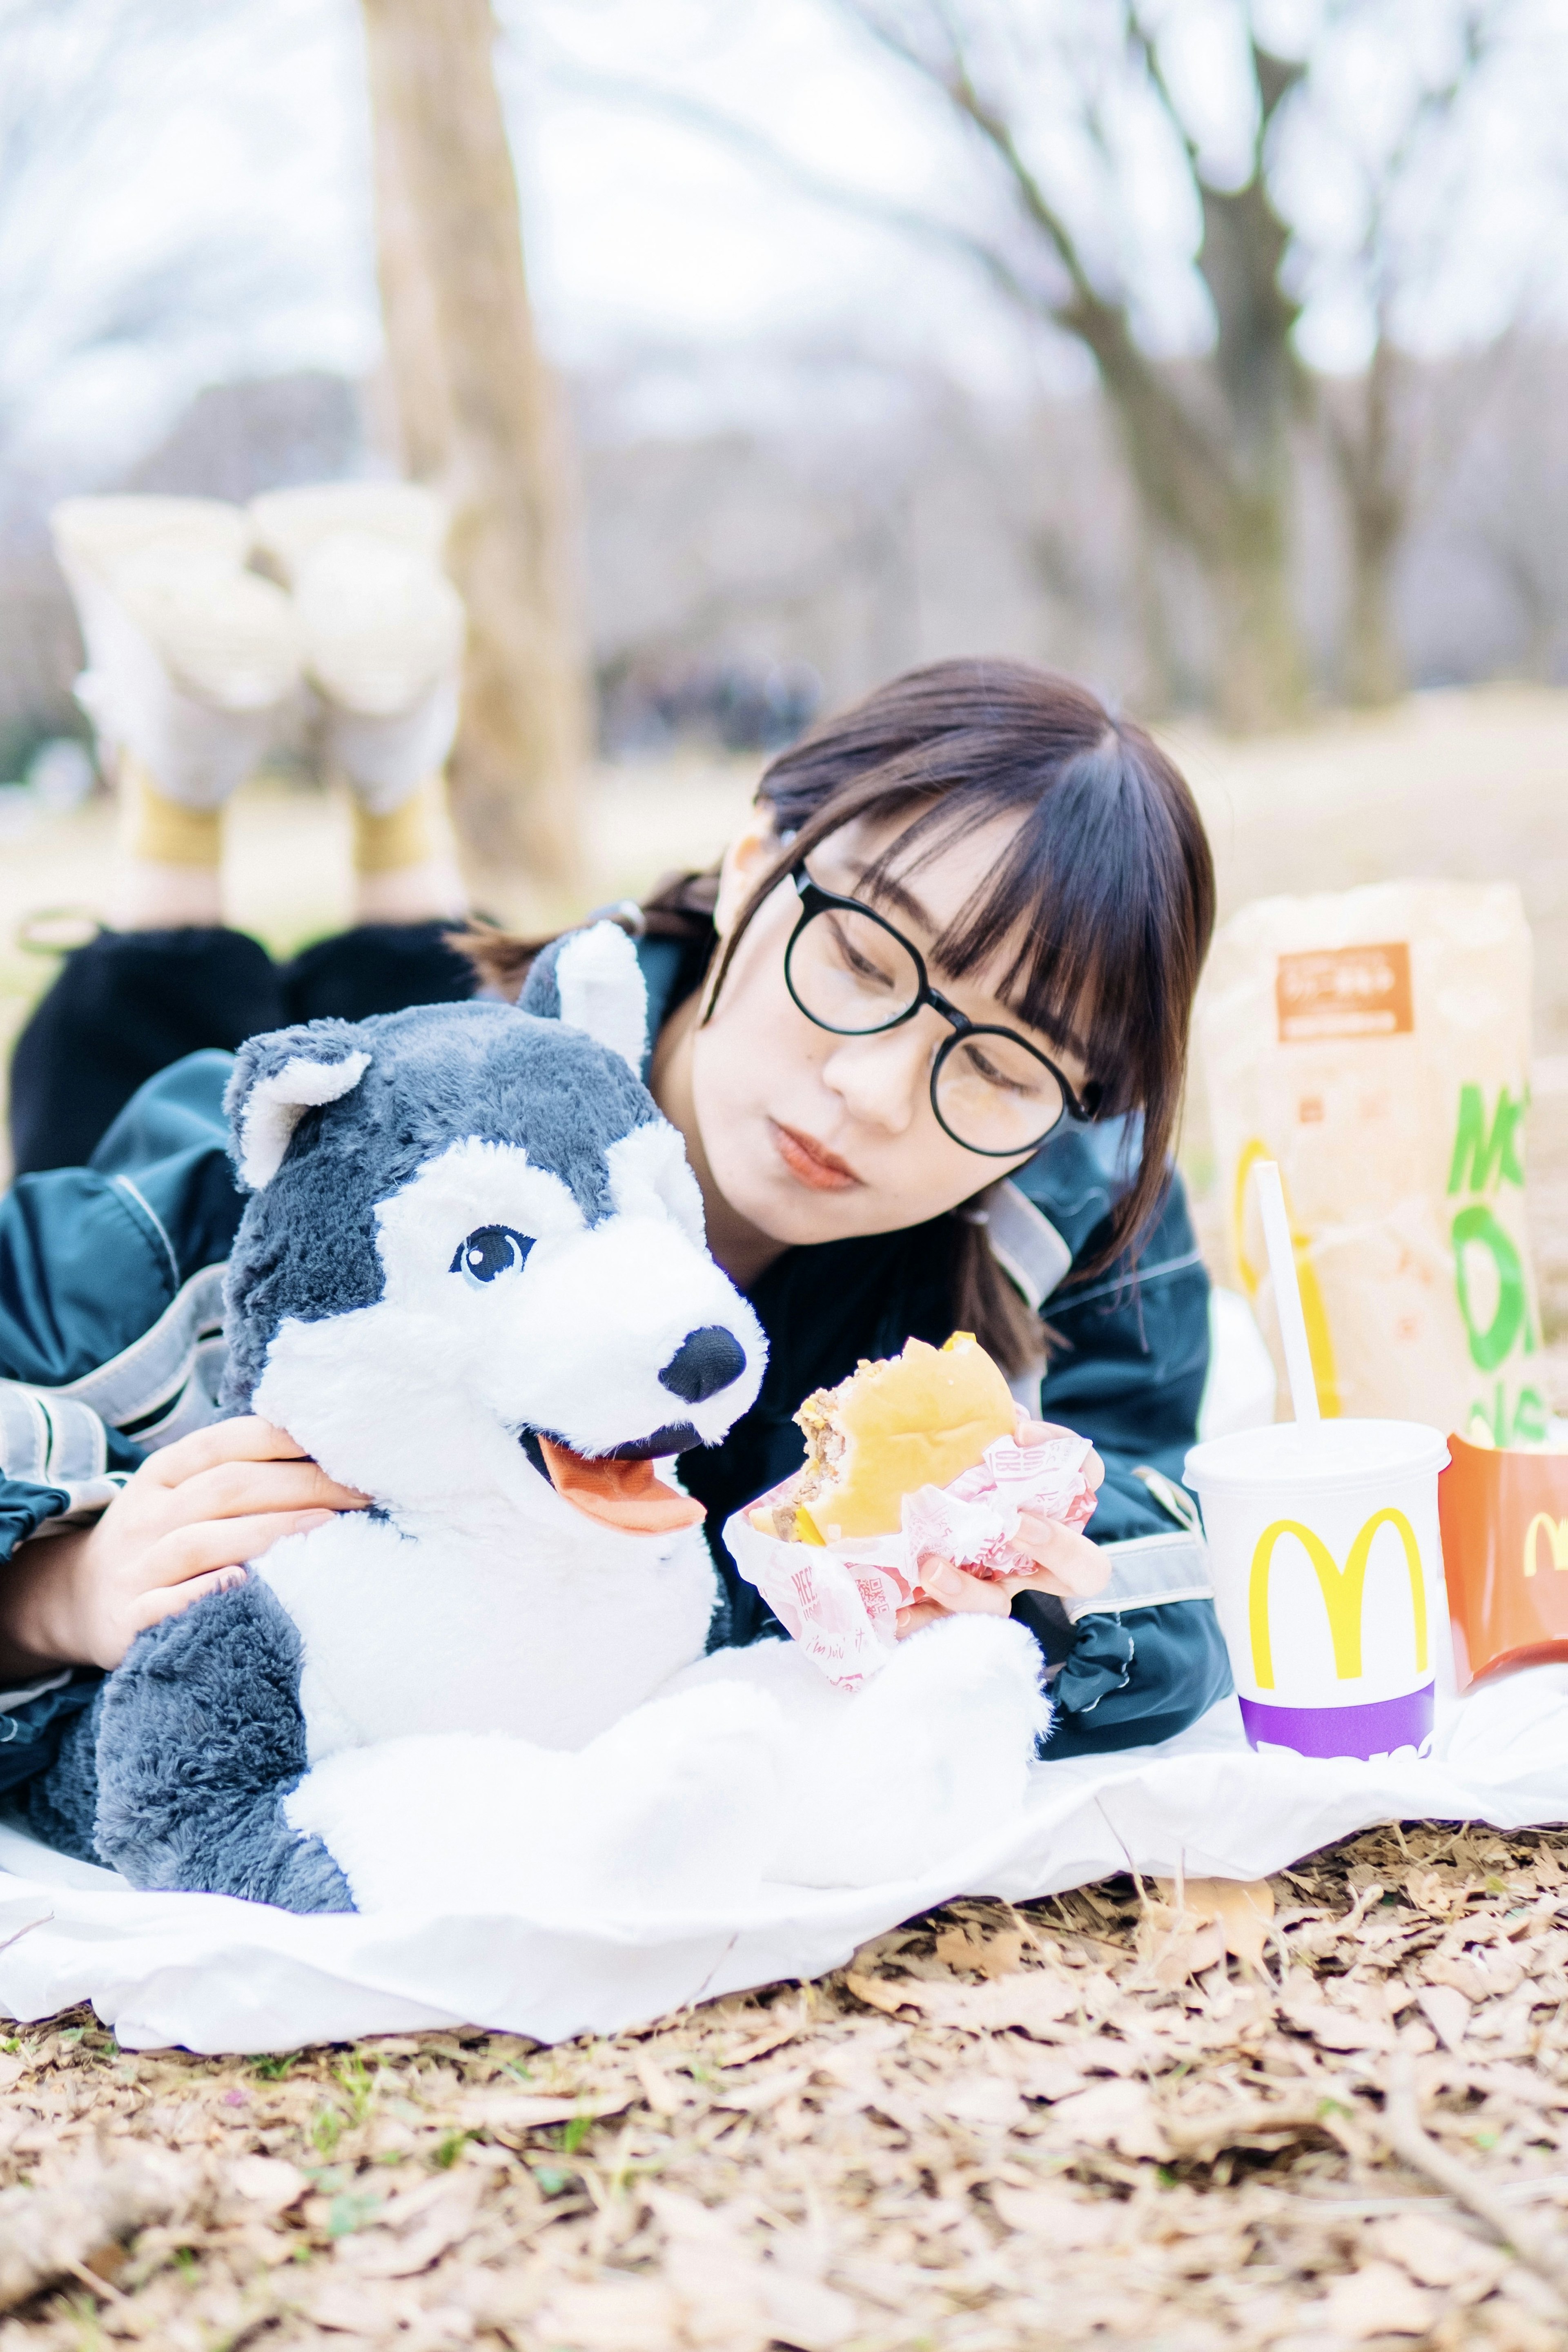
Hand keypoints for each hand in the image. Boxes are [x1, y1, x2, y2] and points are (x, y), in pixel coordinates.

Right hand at [0, 1419, 367, 1676]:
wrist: (79, 1597)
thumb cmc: (163, 1538)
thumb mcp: (183, 1492)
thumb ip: (238, 1471)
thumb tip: (330, 1454)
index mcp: (163, 1473)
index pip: (225, 1442)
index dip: (286, 1440)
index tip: (346, 1448)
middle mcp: (146, 1514)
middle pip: (227, 1488)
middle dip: (303, 1486)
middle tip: (363, 1493)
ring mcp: (136, 1567)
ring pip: (201, 1541)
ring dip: (269, 1532)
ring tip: (328, 1529)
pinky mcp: (130, 1619)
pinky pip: (166, 1604)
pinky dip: (206, 1593)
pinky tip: (247, 1584)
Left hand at [895, 1417, 1107, 1636]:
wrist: (900, 1509)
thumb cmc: (947, 1462)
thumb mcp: (965, 1444)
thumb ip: (978, 1428)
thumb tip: (989, 1408)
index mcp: (1049, 1504)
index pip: (1085, 1475)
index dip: (1067, 1457)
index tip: (1019, 1432)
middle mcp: (1035, 1556)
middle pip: (1083, 1568)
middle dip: (1056, 1547)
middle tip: (1015, 1524)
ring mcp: (995, 1587)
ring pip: (1001, 1606)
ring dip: (967, 1591)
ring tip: (930, 1567)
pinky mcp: (952, 1609)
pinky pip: (943, 1624)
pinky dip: (920, 1618)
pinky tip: (895, 1612)